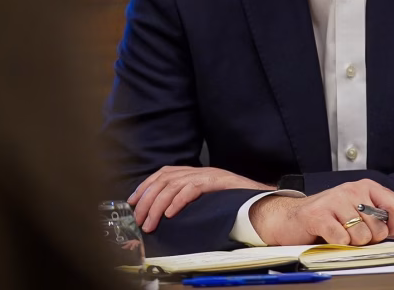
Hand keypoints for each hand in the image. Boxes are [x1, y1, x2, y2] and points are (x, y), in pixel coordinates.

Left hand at [128, 166, 274, 232]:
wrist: (261, 197)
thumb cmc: (235, 201)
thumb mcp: (207, 197)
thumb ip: (189, 198)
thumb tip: (164, 212)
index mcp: (195, 172)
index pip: (164, 173)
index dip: (145, 186)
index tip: (132, 201)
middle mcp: (199, 170)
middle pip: (164, 180)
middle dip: (147, 200)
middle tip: (139, 219)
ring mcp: (208, 175)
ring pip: (174, 186)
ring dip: (157, 206)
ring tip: (150, 223)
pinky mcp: (217, 182)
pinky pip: (192, 189)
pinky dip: (178, 201)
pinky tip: (170, 214)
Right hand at [250, 178, 393, 246]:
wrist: (291, 219)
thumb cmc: (332, 218)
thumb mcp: (367, 218)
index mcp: (367, 188)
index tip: (386, 232)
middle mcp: (352, 189)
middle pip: (378, 226)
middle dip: (368, 238)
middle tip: (352, 232)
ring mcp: (334, 200)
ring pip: (361, 235)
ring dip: (351, 243)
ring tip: (339, 234)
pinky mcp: (318, 214)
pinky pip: (341, 238)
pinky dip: (337, 244)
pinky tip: (329, 237)